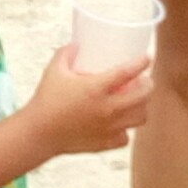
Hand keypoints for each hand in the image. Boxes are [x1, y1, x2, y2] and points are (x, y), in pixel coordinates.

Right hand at [25, 47, 153, 155]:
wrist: (38, 133)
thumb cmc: (46, 100)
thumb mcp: (55, 70)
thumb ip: (67, 53)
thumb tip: (77, 44)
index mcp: (96, 88)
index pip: (128, 72)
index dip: (141, 63)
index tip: (146, 58)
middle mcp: (108, 108)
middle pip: (144, 96)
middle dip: (148, 85)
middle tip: (144, 81)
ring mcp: (109, 128)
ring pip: (140, 117)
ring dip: (141, 107)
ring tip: (135, 101)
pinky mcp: (105, 143)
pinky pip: (125, 137)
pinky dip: (125, 129)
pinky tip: (118, 123)